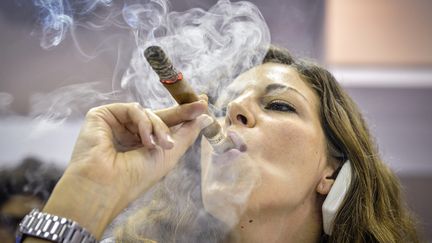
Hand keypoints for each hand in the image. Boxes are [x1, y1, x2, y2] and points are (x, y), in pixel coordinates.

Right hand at [42, 99, 211, 237]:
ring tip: (162, 145)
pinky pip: (133, 109)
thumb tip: (206, 117)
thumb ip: (187, 133)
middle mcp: (128, 133)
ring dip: (160, 127)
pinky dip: (144, 122)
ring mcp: (115, 124)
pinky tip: (145, 140)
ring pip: (148, 112)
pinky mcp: (102, 116)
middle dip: (181, 112)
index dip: (183, 115)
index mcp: (141, 145)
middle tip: (200, 105)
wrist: (106, 186)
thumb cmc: (136, 177)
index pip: (164, 126)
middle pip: (158, 115)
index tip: (203, 104)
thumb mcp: (170, 154)